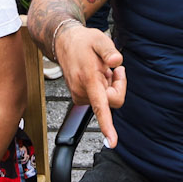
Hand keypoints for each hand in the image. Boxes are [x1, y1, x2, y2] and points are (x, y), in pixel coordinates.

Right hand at [56, 24, 126, 145]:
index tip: (112, 142)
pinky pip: (101, 99)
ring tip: (101, 69)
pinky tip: (97, 74)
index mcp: (89, 80)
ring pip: (107, 101)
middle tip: (115, 69)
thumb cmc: (83, 42)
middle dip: (118, 85)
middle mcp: (82, 92)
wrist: (64, 43)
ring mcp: (80, 96)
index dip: (107, 126)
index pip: (100, 107)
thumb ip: (109, 51)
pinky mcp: (80, 97)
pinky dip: (104, 87)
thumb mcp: (99, 39)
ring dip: (110, 85)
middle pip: (113, 101)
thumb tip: (117, 61)